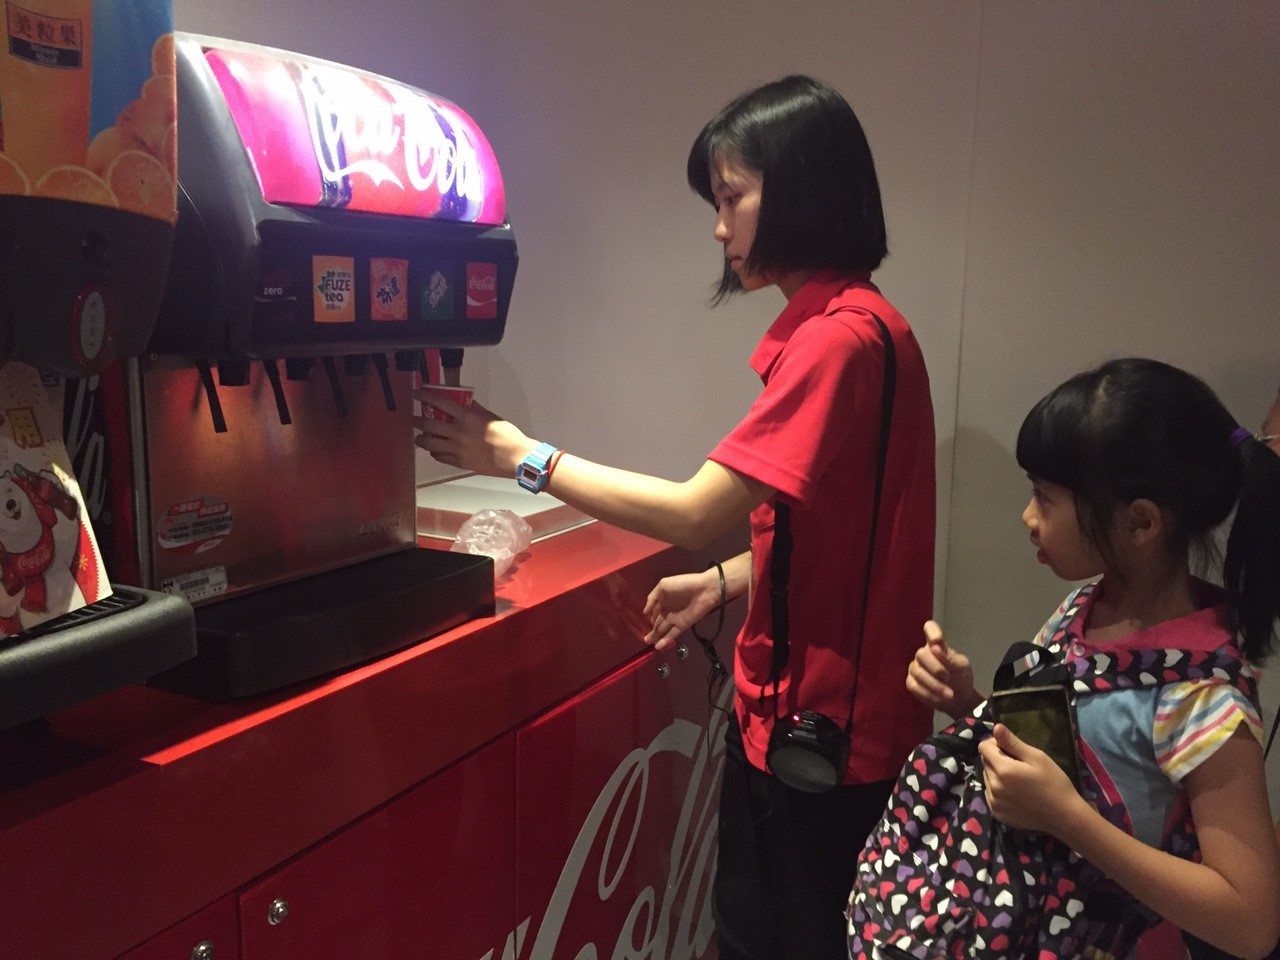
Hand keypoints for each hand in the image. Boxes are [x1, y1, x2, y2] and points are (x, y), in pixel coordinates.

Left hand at [412, 396, 533, 476]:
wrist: (516, 458)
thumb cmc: (508, 437)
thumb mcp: (492, 417)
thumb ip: (477, 411)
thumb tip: (468, 405)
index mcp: (467, 418)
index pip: (439, 402)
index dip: (424, 396)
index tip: (417, 394)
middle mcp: (459, 433)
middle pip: (428, 424)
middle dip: (417, 421)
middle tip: (415, 419)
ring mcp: (457, 449)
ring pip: (430, 444)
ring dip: (422, 439)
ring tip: (420, 437)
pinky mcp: (460, 463)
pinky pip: (440, 457)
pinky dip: (435, 452)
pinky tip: (435, 450)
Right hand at [643, 569, 721, 650]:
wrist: (704, 589)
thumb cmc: (684, 584)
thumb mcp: (663, 585)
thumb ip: (652, 597)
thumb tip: (645, 612)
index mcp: (663, 600)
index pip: (654, 612)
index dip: (649, 618)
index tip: (643, 625)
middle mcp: (668, 611)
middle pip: (657, 623)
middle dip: (651, 630)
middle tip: (645, 639)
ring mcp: (675, 619)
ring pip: (663, 630)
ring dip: (655, 637)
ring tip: (648, 642)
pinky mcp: (682, 625)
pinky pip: (672, 634)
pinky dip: (665, 641)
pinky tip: (658, 647)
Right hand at [905, 621, 978, 718]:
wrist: (959, 699)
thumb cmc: (961, 677)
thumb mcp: (962, 667)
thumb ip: (950, 658)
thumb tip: (935, 648)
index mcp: (937, 645)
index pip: (930, 628)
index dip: (931, 631)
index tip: (937, 641)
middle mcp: (923, 654)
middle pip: (921, 654)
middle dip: (935, 668)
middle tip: (948, 679)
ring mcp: (915, 668)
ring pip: (918, 672)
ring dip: (935, 685)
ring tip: (950, 695)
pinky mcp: (911, 683)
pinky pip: (915, 686)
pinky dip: (928, 693)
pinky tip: (939, 699)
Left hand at [979, 723, 1081, 833]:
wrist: (1064, 816)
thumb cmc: (1054, 783)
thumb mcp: (1037, 758)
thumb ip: (1013, 743)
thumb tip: (995, 727)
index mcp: (1002, 770)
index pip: (983, 747)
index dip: (996, 744)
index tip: (1011, 749)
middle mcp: (993, 786)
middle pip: (985, 763)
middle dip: (997, 760)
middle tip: (1019, 766)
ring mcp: (994, 802)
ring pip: (987, 778)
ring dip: (997, 775)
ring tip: (1018, 781)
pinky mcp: (997, 814)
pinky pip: (990, 795)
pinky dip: (998, 791)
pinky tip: (1016, 794)